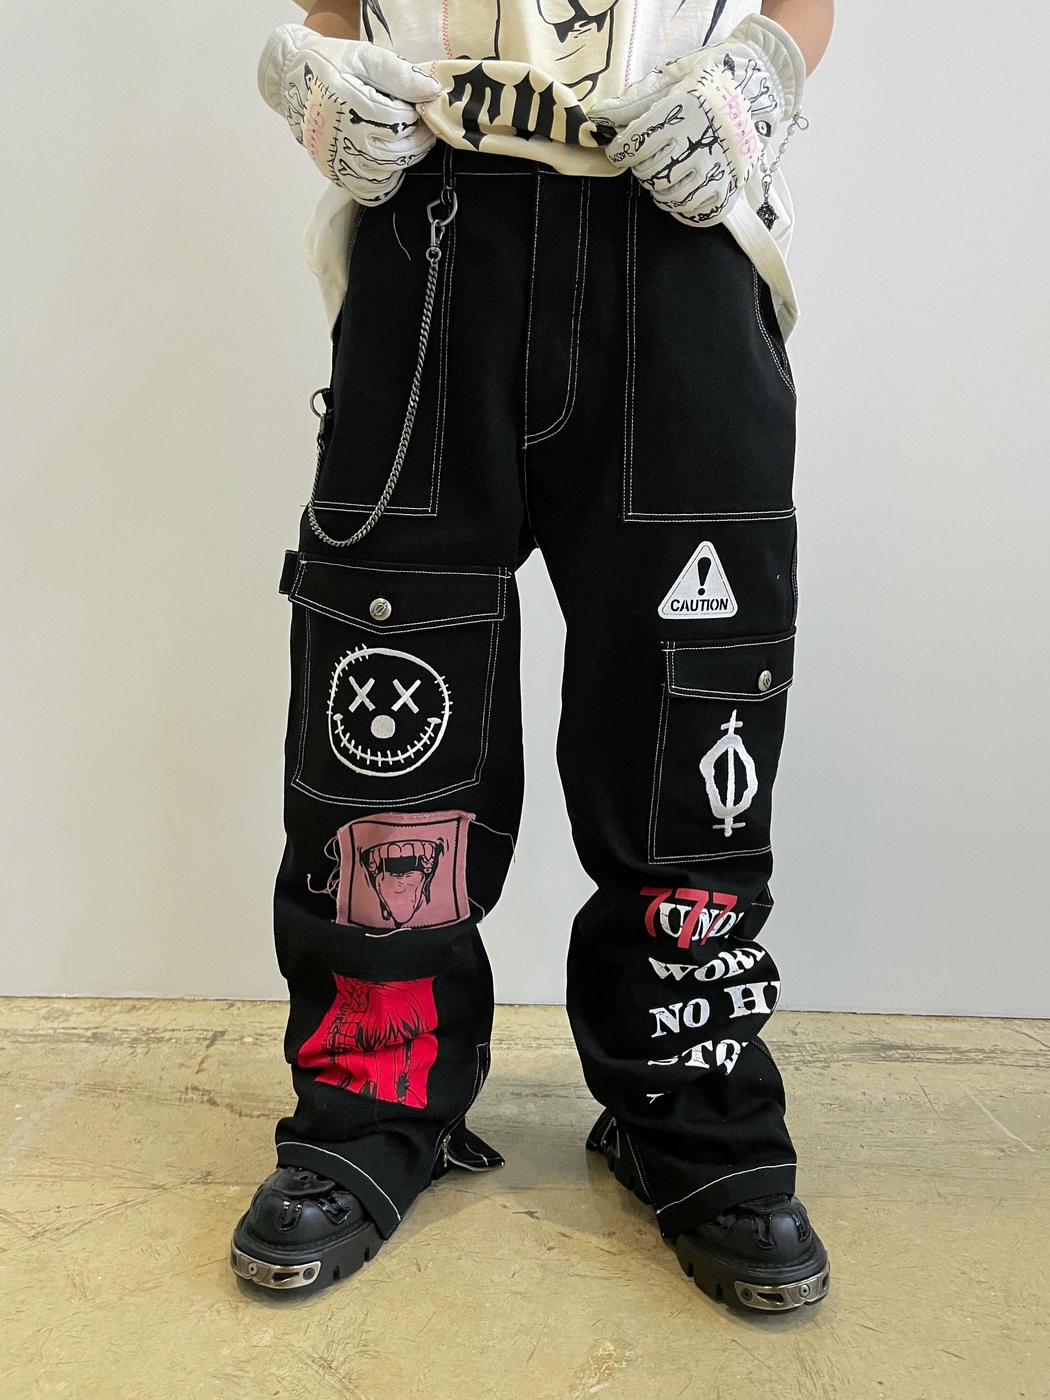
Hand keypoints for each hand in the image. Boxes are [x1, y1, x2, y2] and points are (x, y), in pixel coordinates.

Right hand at [258, 25, 441, 204]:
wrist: (293, 81)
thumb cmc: (331, 65)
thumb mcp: (363, 56)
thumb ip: (398, 73)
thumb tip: (431, 91)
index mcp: (347, 103)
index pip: (398, 120)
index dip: (414, 115)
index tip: (415, 107)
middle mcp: (341, 137)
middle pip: (396, 152)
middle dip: (417, 140)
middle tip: (420, 127)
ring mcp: (337, 160)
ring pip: (386, 174)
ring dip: (404, 160)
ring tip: (405, 142)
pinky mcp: (335, 174)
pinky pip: (369, 191)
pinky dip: (386, 181)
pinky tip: (389, 163)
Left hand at [591, 16, 804, 226]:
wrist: (756, 87)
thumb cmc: (708, 81)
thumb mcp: (671, 79)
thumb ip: (634, 101)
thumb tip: (598, 118)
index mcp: (683, 110)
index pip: (635, 144)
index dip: (620, 151)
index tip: (620, 150)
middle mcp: (700, 141)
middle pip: (649, 173)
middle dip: (641, 168)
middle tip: (648, 157)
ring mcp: (717, 168)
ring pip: (669, 196)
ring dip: (659, 188)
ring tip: (664, 173)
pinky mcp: (729, 187)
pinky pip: (696, 213)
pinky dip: (682, 208)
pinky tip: (680, 192)